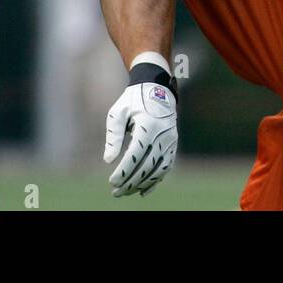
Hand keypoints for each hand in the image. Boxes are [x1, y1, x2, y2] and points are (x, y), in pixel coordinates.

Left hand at [104, 58, 177, 196]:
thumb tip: (109, 160)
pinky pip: (166, 167)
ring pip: (158, 169)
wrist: (157, 89)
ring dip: (142, 184)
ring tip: (125, 192)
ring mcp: (170, 141)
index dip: (124, 170)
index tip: (111, 181)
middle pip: (147, 165)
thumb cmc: (132, 101)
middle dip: (131, 181)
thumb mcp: (118, 113)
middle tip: (115, 192)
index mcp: (148, 124)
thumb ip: (113, 136)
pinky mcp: (173, 145)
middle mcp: (163, 134)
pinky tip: (142, 190)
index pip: (136, 154)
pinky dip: (155, 180)